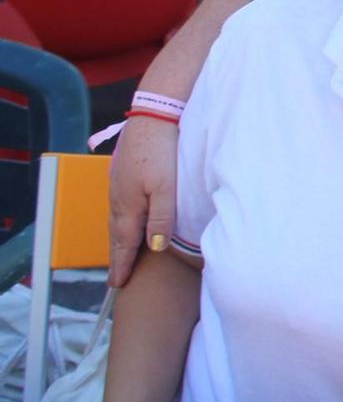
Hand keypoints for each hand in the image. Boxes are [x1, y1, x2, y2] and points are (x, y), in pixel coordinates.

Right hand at [109, 114, 179, 286]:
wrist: (153, 116)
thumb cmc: (163, 152)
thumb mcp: (167, 189)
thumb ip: (162, 219)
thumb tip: (155, 247)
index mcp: (128, 206)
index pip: (124, 243)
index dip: (122, 264)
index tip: (118, 284)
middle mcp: (118, 198)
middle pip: (117, 235)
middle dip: (117, 257)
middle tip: (116, 278)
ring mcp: (118, 185)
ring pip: (117, 220)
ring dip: (118, 240)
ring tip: (120, 256)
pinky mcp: (123, 174)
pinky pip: (119, 207)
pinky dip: (121, 222)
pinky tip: (127, 221)